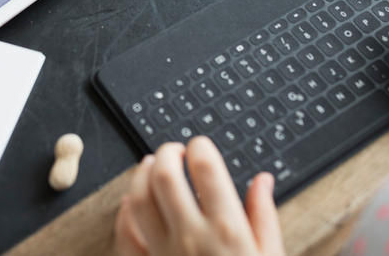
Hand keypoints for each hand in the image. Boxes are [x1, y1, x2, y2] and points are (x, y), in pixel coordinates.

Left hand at [114, 137, 283, 255]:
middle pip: (165, 176)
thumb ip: (264, 215)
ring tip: (150, 167)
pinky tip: (130, 204)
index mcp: (228, 230)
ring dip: (141, 177)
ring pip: (138, 201)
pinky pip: (125, 238)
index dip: (200, 147)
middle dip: (167, 153)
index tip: (200, 145)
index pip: (206, 168)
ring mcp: (165, 255)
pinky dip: (124, 215)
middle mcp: (192, 238)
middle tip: (174, 150)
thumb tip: (262, 180)